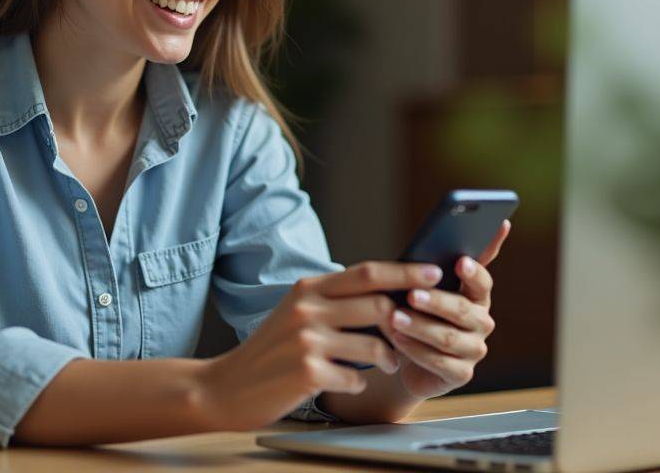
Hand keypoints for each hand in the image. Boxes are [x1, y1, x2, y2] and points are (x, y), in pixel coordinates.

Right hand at [198, 260, 444, 429]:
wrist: (225, 387)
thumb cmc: (271, 351)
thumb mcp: (296, 313)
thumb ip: (334, 301)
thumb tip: (388, 294)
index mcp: (307, 288)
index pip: (367, 272)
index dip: (405, 272)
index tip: (434, 273)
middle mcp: (307, 308)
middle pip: (378, 304)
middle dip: (406, 319)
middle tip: (418, 331)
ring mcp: (307, 341)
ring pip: (375, 344)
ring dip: (389, 357)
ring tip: (388, 363)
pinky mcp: (308, 373)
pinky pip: (357, 377)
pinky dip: (360, 382)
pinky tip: (349, 382)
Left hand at [381, 220, 510, 399]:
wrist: (407, 357)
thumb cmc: (416, 312)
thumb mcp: (422, 287)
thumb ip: (432, 266)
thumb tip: (438, 232)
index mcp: (477, 295)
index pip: (482, 282)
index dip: (473, 272)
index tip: (460, 262)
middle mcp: (481, 321)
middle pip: (463, 310)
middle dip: (436, 302)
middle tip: (412, 295)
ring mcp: (474, 349)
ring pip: (448, 337)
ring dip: (420, 327)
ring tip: (395, 318)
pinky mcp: (461, 374)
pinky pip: (440, 363)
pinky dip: (416, 350)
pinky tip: (397, 341)